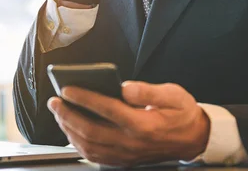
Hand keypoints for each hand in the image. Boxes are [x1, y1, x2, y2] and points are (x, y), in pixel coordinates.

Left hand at [47, 81, 209, 166]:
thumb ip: (147, 90)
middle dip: (68, 114)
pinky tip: (70, 130)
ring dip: (69, 129)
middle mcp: (132, 142)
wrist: (192, 139)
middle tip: (54, 101)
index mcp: (143, 124)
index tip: (67, 89)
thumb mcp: (173, 94)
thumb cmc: (181, 113)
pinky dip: (78, 144)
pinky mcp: (123, 160)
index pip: (107, 109)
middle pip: (91, 130)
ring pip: (89, 145)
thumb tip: (124, 87)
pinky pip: (94, 155)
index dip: (84, 98)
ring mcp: (126, 154)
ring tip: (58, 113)